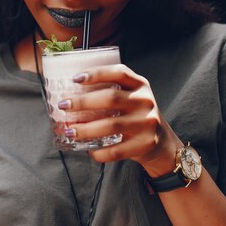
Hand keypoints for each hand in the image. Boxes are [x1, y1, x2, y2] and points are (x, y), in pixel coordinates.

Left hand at [62, 64, 181, 175]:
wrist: (162, 143)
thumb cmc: (136, 115)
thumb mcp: (131, 97)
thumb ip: (110, 91)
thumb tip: (69, 93)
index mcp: (140, 85)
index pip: (119, 72)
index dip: (97, 73)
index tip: (75, 79)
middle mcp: (145, 101)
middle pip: (111, 98)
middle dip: (83, 102)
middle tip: (63, 105)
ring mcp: (147, 123)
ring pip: (111, 125)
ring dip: (86, 129)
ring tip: (69, 130)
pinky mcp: (145, 144)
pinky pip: (116, 150)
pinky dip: (99, 152)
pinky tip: (88, 150)